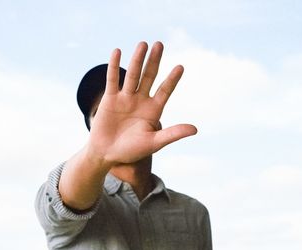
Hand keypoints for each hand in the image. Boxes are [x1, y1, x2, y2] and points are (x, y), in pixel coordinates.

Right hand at [87, 41, 196, 164]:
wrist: (106, 154)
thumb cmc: (131, 151)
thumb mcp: (154, 143)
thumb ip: (172, 134)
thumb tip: (195, 129)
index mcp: (153, 110)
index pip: (165, 91)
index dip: (172, 80)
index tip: (180, 67)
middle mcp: (141, 100)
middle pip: (149, 76)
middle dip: (154, 61)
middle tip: (160, 44)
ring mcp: (125, 98)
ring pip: (132, 75)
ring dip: (137, 60)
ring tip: (143, 44)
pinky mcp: (109, 98)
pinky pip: (112, 80)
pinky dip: (114, 67)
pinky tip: (117, 52)